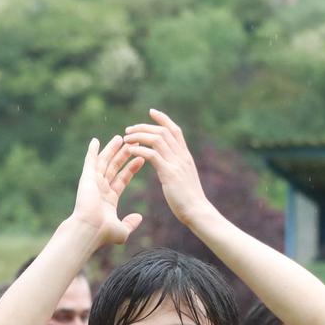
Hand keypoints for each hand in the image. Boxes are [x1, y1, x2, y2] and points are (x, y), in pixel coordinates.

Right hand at [68, 135, 143, 246]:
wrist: (90, 230)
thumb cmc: (104, 233)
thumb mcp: (122, 230)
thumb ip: (130, 223)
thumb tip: (139, 217)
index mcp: (108, 200)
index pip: (122, 179)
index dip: (131, 169)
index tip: (140, 158)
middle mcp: (100, 189)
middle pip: (114, 168)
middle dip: (123, 155)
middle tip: (131, 143)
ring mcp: (93, 183)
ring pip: (104, 162)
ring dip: (111, 150)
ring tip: (120, 138)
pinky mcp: (87, 179)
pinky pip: (90, 162)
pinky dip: (92, 151)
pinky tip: (95, 141)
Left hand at [123, 109, 213, 228]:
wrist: (198, 211)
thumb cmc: (190, 201)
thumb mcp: (184, 179)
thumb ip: (177, 169)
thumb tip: (168, 167)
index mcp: (186, 156)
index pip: (175, 130)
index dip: (163, 119)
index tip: (151, 112)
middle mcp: (182, 156)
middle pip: (163, 131)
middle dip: (144, 127)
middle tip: (129, 130)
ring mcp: (176, 163)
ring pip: (157, 139)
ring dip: (139, 136)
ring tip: (126, 139)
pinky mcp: (169, 173)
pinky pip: (152, 155)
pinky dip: (139, 150)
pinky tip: (130, 151)